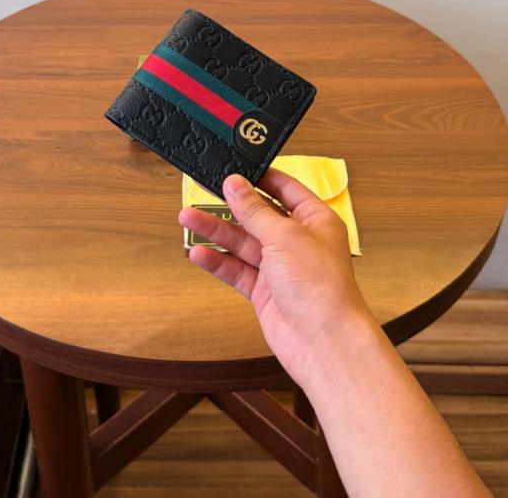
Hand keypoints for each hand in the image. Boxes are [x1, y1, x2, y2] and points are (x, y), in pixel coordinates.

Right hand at [178, 167, 371, 383]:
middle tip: (202, 191)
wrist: (323, 341)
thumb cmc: (319, 285)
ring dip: (216, 231)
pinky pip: (237, 269)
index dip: (260, 178)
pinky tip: (198, 253)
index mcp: (314, 220)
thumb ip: (255, 210)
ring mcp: (280, 267)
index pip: (285, 189)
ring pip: (242, 243)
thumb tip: (235, 184)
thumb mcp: (284, 236)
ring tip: (187, 218)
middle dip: (230, 205)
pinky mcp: (264, 291)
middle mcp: (297, 241)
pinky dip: (218, 261)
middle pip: (258, 216)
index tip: (234, 169)